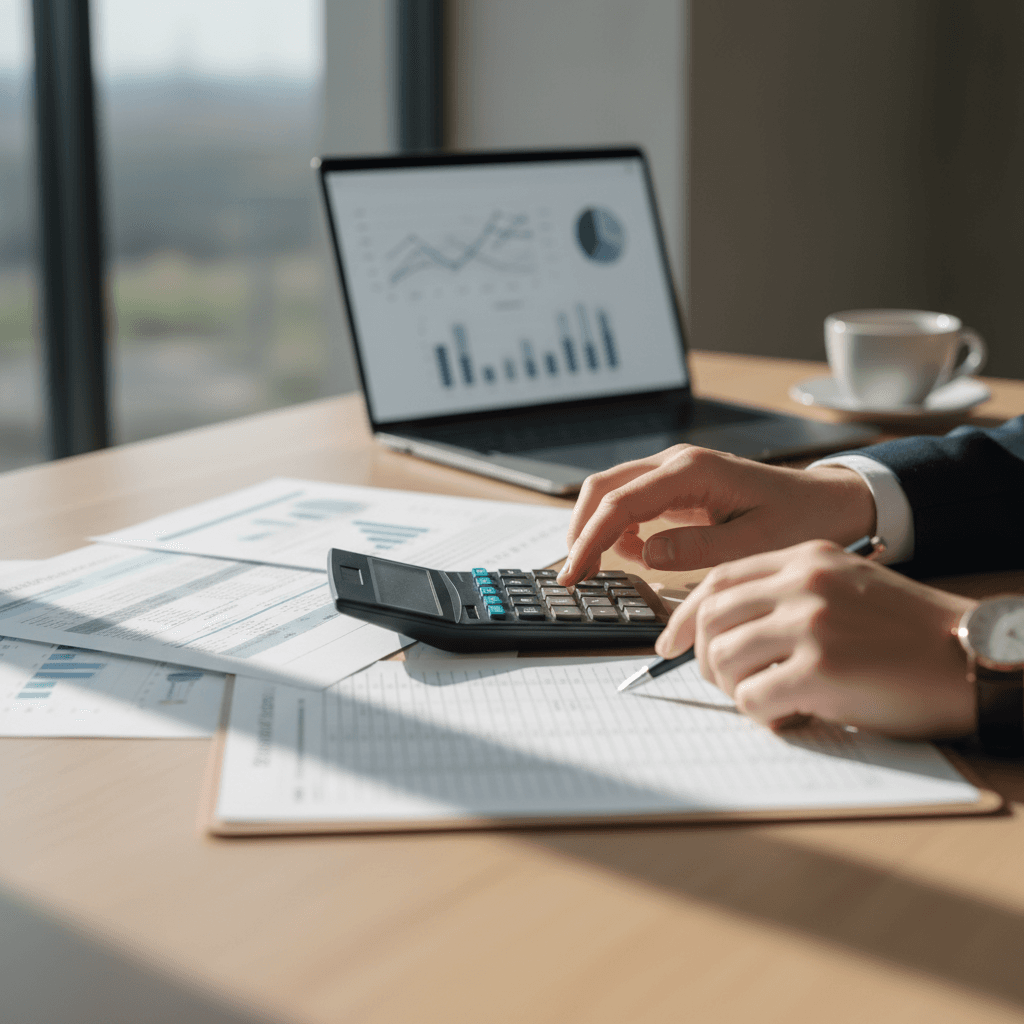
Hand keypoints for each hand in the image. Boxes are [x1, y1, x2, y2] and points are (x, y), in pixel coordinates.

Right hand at [557, 445, 875, 584]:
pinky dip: (620, 529)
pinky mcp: (679, 487)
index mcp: (693, 471)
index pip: (621, 503)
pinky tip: (630, 555)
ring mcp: (676, 473)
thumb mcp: (754, 543)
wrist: (830, 503)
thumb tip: (647, 552)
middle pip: (605, 488)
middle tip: (573, 574)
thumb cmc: (800, 519)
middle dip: (581, 529)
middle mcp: (677, 463)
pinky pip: (634, 503)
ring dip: (596, 528)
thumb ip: (698, 548)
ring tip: (592, 568)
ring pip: (613, 492)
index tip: (575, 573)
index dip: (590, 539)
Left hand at [656, 540, 975, 738]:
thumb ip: (786, 597)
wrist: (976, 656)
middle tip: (724, 684)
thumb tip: (720, 634)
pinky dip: (760, 714)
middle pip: (710, 619)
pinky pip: (752, 698)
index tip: (670, 645)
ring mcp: (810, 623)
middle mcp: (802, 582)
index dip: (685, 616)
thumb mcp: (845, 588)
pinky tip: (789, 716)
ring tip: (764, 700)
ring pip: (722, 659)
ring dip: (733, 690)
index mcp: (805, 558)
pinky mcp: (820, 669)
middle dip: (704, 660)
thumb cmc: (910, 633)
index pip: (718, 580)